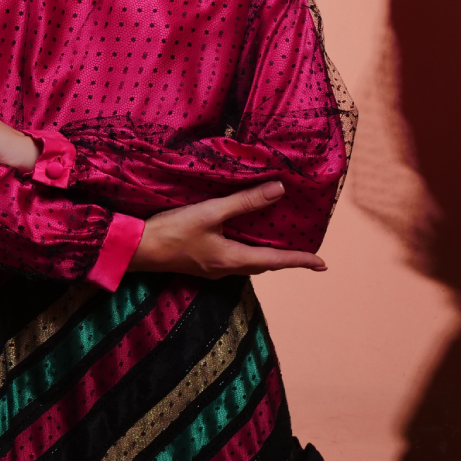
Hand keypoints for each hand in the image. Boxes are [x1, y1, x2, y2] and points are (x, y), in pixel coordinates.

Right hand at [129, 181, 326, 278]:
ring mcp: (212, 268)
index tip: (322, 265)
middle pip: (263, 265)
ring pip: (248, 263)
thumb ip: (244, 202)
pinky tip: (240, 238)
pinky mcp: (201, 262)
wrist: (138, 249)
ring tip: (276, 244)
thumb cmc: (173, 231)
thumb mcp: (211, 213)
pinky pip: (233, 259)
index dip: (300, 261)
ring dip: (264, 255)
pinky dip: (246, 250)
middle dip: (283, 259)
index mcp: (233, 259)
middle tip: (302, 253)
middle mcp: (226, 269)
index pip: (275, 261)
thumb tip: (279, 191)